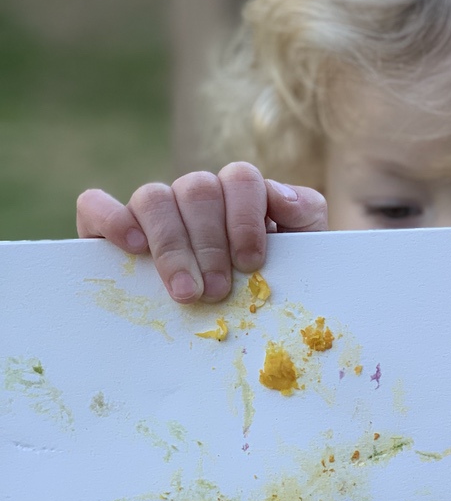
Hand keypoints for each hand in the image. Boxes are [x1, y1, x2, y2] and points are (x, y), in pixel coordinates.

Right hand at [76, 162, 327, 302]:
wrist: (252, 322)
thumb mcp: (304, 251)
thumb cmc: (272, 285)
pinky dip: (110, 218)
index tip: (251, 263)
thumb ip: (305, 214)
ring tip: (185, 292)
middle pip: (196, 190)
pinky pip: (95, 205)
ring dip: (171, 245)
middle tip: (217, 292)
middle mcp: (196, 196)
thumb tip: (278, 198)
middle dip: (209, 244)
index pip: (239, 178)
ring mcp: (155, 210)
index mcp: (238, 195)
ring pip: (153, 197)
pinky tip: (131, 246)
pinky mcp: (112, 228)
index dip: (245, 218)